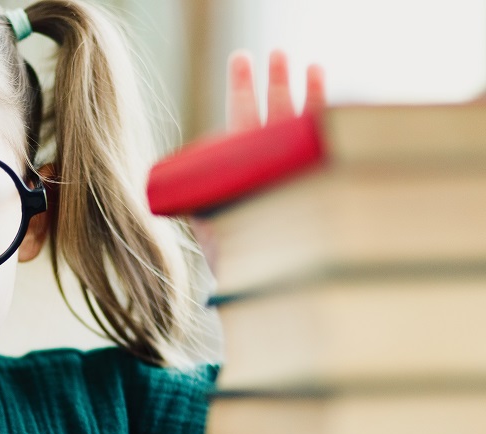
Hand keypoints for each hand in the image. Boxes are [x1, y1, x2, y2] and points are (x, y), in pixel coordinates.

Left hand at [192, 50, 325, 273]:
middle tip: (277, 53)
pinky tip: (336, 101)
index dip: (242, 89)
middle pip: (271, 117)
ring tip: (310, 65)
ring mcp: (295, 176)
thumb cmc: (240, 270)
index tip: (243, 59)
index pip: (240, 121)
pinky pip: (324, 151)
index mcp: (241, 172)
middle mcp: (268, 169)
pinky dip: (329, 125)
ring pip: (300, 129)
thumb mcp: (214, 236)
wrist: (273, 296)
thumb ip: (201, 212)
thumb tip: (180, 193)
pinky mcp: (319, 188)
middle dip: (275, 83)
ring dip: (305, 96)